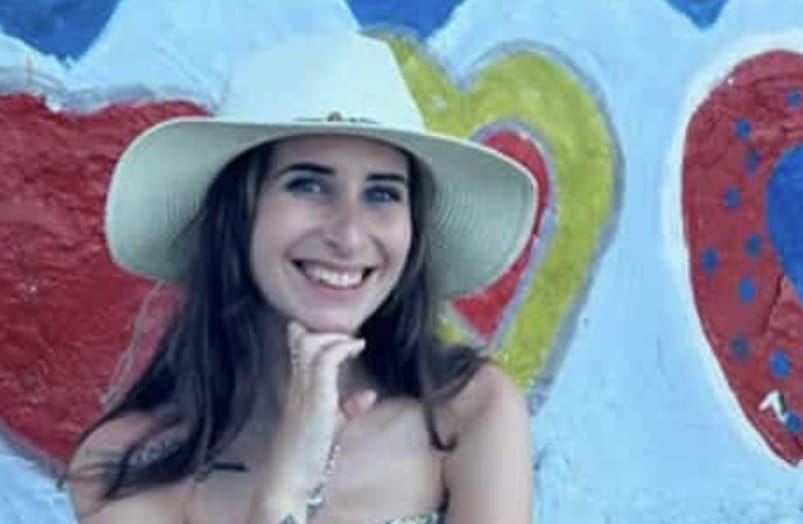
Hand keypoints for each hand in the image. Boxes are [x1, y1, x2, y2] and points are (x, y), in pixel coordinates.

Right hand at [263, 322, 375, 498]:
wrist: (289, 480)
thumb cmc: (307, 457)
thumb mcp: (332, 427)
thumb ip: (349, 408)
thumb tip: (369, 393)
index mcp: (297, 389)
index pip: (296, 349)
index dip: (308, 333)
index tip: (335, 337)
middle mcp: (297, 385)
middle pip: (303, 341)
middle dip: (327, 333)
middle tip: (350, 341)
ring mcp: (304, 391)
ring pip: (311, 345)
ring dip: (335, 339)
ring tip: (354, 345)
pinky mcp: (315, 400)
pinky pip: (325, 363)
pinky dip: (341, 350)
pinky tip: (355, 351)